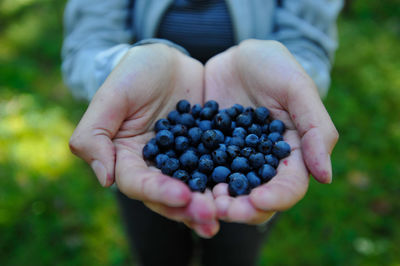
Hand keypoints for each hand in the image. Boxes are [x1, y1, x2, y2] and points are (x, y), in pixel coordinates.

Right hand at [69, 44, 218, 237]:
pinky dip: (227, 182)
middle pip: (167, 196)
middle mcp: (154, 167)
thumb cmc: (135, 73)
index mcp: (127, 157)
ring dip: (208, 205)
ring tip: (226, 213)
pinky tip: (243, 191)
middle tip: (211, 217)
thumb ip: (95, 133)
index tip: (182, 196)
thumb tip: (105, 179)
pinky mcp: (205, 153)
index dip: (158, 192)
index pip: (137, 183)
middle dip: (187, 208)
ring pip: (192, 190)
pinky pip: (215, 170)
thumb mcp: (112, 95)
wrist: (169, 61)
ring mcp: (181, 162)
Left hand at [204, 40, 338, 223]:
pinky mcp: (210, 152)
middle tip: (223, 209)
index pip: (290, 185)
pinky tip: (185, 184)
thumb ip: (316, 128)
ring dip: (218, 202)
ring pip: (230, 191)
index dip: (276, 197)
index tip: (258, 201)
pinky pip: (203, 172)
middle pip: (258, 197)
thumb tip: (325, 177)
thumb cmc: (273, 66)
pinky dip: (196, 182)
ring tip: (204, 201)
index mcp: (292, 153)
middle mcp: (264, 163)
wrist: (237, 56)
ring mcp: (235, 160)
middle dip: (243, 208)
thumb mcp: (297, 87)